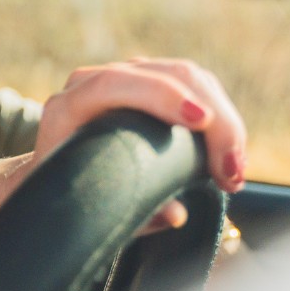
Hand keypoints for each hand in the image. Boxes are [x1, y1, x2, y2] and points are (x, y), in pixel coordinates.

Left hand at [29, 59, 247, 227]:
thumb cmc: (72, 198)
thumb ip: (132, 213)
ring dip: (224, 121)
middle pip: (167, 75)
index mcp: (66, 107)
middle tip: (231, 172)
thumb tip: (176, 215)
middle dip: (213, 121)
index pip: (113, 84)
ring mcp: (123, 76)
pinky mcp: (150, 80)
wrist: (55, 181)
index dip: (160, 97)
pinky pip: (195, 85)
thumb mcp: (92, 211)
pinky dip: (221, 117)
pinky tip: (232, 154)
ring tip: (235, 170)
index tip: (200, 121)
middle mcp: (92, 82)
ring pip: (189, 77)